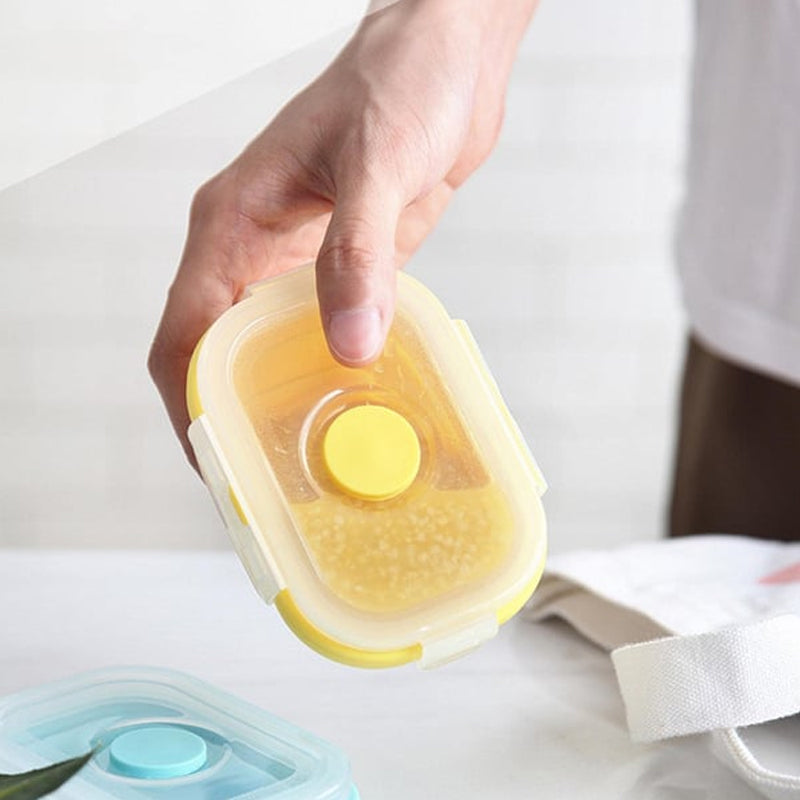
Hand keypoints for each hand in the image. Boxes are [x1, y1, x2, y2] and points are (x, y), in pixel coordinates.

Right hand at [148, 0, 536, 461]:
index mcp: (235, 222)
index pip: (186, 328)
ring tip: (312, 455)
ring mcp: (301, 261)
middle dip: (233, 413)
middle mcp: (256, 248)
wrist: (450, 59)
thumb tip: (348, 344)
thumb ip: (359, 253)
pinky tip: (357, 401)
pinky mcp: (346, 267)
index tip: (213, 459)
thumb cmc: (402, 80)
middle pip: (220, 350)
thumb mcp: (378, 162)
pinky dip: (331, 371)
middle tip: (266, 477)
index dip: (190, 400)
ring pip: (270, 347)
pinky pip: (324, 331)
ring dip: (282, 398)